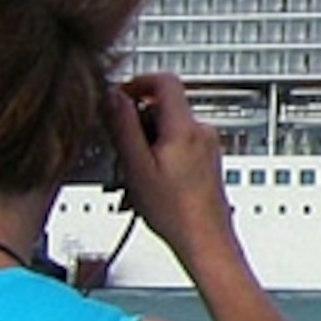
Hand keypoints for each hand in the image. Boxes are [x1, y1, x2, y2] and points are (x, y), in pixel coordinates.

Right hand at [112, 75, 230, 250]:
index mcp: (186, 128)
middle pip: (163, 107)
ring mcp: (207, 146)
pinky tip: (148, 184)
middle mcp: (202, 132)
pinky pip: (177, 146)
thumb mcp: (137, 167)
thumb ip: (124, 127)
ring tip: (134, 175)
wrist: (205, 239)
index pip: (165, 81)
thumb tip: (113, 96)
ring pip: (168, 130)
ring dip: (146, 145)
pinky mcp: (206, 161)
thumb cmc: (175, 212)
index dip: (137, 83)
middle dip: (137, 124)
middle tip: (121, 150)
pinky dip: (158, 157)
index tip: (119, 97)